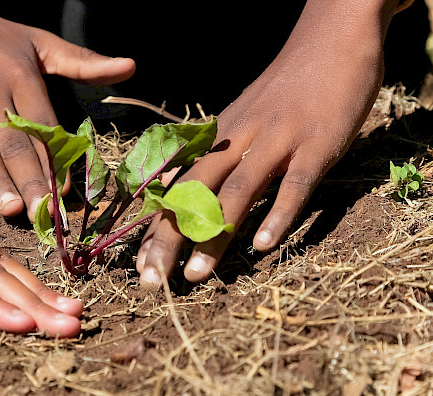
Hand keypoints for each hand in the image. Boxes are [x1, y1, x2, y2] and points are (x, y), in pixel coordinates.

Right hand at [0, 0, 134, 218]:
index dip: (55, 161)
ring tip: (11, 210)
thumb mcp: (40, 43)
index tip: (66, 194)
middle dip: (29, 181)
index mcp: (19, 76)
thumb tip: (130, 67)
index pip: (41, 126)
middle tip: (43, 215)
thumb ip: (82, 62)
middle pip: (12, 143)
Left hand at [136, 1, 393, 286]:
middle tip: (153, 282)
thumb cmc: (283, 90)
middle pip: (194, 194)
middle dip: (169, 239)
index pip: (177, 189)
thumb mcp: (240, 121)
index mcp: (218, 140)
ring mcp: (276, 141)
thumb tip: (182, 193)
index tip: (140, 266)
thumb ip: (216, 157)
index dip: (157, 228)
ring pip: (237, 193)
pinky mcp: (315, 144)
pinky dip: (278, 215)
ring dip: (214, 236)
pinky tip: (264, 246)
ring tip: (197, 275)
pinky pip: (295, 184)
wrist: (330, 40)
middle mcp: (238, 141)